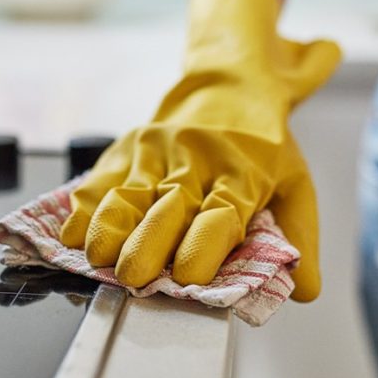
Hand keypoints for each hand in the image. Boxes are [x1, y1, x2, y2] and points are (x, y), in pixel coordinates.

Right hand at [60, 0, 340, 300]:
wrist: (229, 85)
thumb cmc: (263, 145)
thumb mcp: (295, 183)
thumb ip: (298, 236)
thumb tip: (305, 292)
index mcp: (242, 174)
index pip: (221, 214)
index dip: (203, 246)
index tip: (189, 277)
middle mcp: (197, 160)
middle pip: (168, 207)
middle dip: (148, 245)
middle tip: (134, 278)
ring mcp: (159, 151)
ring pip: (128, 192)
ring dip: (110, 228)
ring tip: (99, 258)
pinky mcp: (130, 146)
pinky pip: (102, 178)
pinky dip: (84, 208)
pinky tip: (72, 233)